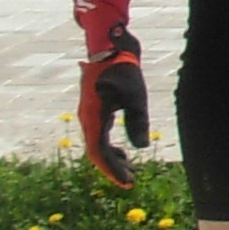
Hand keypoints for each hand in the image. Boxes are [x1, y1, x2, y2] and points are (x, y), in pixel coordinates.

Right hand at [78, 30, 150, 188]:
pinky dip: (110, 148)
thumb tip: (141, 148)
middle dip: (113, 169)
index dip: (111, 170)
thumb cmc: (123, 68)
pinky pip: (99, 135)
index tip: (127, 183)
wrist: (110, 46)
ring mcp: (89, 114)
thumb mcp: (135, 95)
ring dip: (112, 160)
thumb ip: (138, 121)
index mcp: (93, 115)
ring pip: (97, 145)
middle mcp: (87, 117)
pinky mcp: (95, 110)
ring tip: (129, 171)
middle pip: (97, 151)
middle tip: (131, 182)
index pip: (99, 152)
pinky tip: (124, 153)